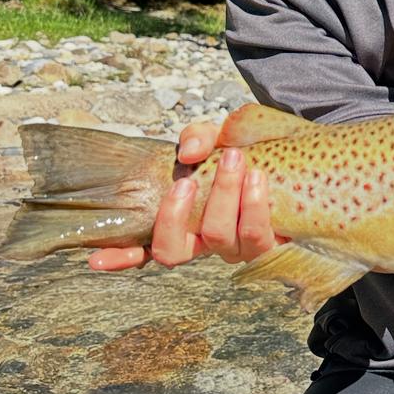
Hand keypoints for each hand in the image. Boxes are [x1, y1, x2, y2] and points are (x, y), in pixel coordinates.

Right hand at [88, 120, 281, 271]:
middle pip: (173, 251)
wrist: (300, 151)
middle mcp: (204, 241)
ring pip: (218, 239)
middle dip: (176, 215)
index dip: (120, 257)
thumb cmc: (251, 147)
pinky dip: (254, 207)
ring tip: (235, 160)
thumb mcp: (219, 134)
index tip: (93, 259)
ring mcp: (236, 246)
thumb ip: (198, 137)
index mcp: (183, 220)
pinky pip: (257, 238)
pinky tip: (257, 180)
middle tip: (189, 177)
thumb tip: (186, 154)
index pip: (144, 245)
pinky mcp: (269, 244)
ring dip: (222, 197)